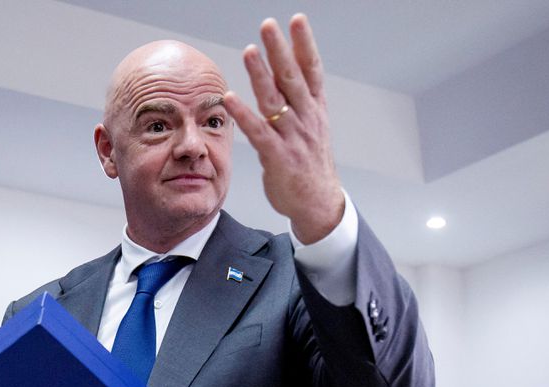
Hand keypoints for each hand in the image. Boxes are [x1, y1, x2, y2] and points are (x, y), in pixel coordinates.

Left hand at [224, 14, 344, 243]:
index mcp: (314, 110)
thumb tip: (287, 73)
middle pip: (293, 78)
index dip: (305, 45)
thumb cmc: (309, 165)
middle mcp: (306, 119)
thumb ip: (298, 102)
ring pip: (275, 101)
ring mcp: (293, 138)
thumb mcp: (310, 128)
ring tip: (249, 51)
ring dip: (261, 75)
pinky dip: (244, 114)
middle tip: (269, 24)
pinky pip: (259, 132)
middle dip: (280, 50)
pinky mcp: (278, 157)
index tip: (297, 20)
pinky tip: (230, 98)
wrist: (318, 204)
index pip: (311, 71)